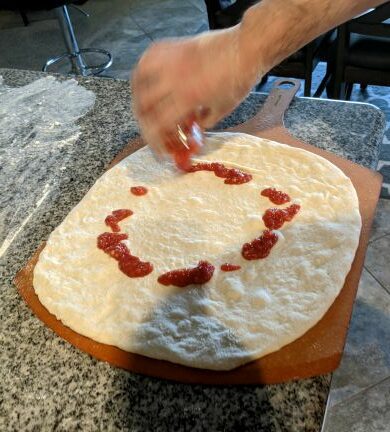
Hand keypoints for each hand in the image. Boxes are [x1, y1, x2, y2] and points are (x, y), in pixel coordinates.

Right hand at [131, 25, 261, 156]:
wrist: (245, 47)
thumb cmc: (238, 79)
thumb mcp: (223, 109)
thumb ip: (205, 122)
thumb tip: (193, 128)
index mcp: (187, 98)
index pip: (159, 125)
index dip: (156, 142)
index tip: (159, 150)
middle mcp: (173, 79)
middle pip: (144, 107)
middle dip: (146, 123)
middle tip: (153, 129)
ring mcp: (170, 61)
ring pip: (139, 82)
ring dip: (138, 98)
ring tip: (142, 106)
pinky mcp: (172, 47)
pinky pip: (147, 59)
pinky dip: (142, 72)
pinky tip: (145, 79)